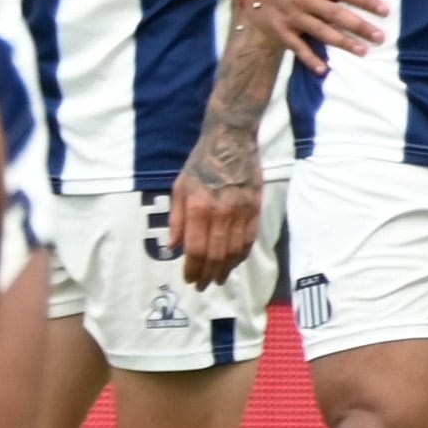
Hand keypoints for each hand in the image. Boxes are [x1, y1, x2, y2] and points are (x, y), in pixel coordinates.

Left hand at [170, 125, 263, 289]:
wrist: (231, 142)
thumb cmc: (200, 164)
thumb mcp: (179, 188)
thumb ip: (176, 219)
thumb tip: (172, 246)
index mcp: (198, 209)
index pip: (195, 248)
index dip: (192, 269)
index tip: (189, 279)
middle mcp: (220, 214)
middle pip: (215, 255)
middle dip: (207, 274)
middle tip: (202, 286)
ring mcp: (241, 213)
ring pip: (234, 251)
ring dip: (225, 269)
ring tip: (217, 279)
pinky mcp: (255, 210)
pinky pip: (249, 240)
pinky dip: (241, 256)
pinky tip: (233, 263)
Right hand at [244, 0, 388, 74]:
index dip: (367, 1)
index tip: (385, 11)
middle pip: (338, 15)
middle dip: (360, 27)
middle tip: (380, 38)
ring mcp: (294, 15)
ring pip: (322, 32)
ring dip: (343, 43)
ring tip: (362, 52)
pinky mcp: (280, 28)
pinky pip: (297, 46)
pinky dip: (310, 58)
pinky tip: (323, 69)